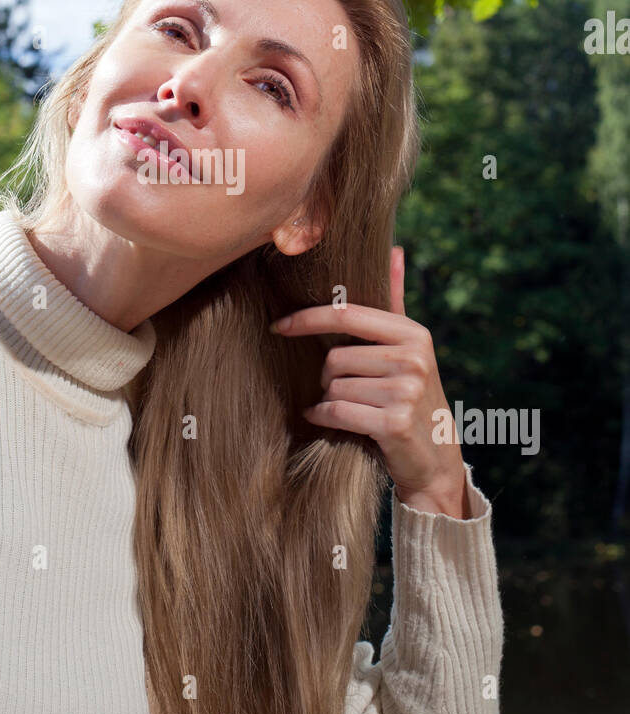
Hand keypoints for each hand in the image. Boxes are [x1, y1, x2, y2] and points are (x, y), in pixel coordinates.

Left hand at [270, 247, 467, 517]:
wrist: (436, 462)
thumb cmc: (412, 400)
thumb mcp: (410, 350)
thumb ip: (396, 302)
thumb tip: (395, 250)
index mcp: (413, 335)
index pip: (348, 315)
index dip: (308, 319)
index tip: (278, 326)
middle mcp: (413, 358)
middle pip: (335, 358)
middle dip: (329, 378)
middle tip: (348, 392)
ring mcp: (405, 391)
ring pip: (333, 386)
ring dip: (331, 400)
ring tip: (354, 409)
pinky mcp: (393, 422)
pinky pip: (335, 411)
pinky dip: (324, 417)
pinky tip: (332, 421)